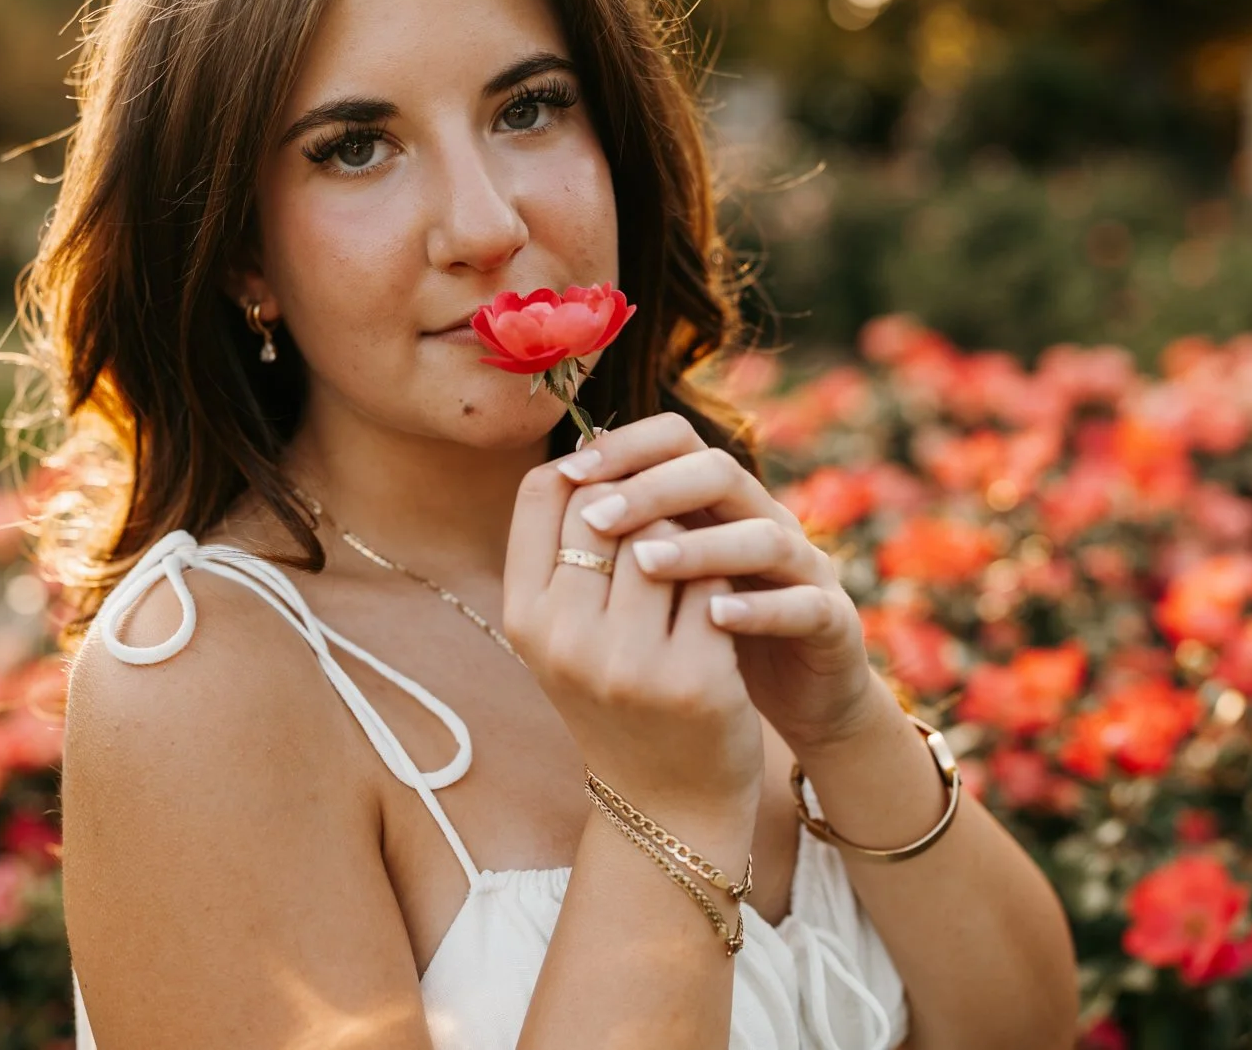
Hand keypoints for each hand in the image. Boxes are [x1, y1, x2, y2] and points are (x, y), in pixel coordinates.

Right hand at [504, 444, 764, 828]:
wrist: (667, 802)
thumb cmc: (618, 698)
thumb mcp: (565, 633)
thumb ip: (567, 554)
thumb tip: (592, 447)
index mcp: (523, 618)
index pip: (543, 490)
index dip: (588, 463)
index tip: (621, 473)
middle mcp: (563, 641)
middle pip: (605, 505)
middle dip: (645, 498)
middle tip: (672, 513)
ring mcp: (627, 665)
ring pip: (663, 537)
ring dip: (689, 535)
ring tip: (698, 559)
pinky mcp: (692, 680)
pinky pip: (714, 582)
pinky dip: (724, 577)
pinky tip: (728, 596)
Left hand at [551, 414, 885, 758]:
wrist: (782, 710)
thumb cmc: (697, 641)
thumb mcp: (655, 583)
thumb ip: (619, 536)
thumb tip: (549, 488)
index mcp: (716, 503)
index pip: (675, 440)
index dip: (624, 446)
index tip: (569, 469)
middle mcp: (761, 520)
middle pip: (716, 472)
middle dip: (652, 489)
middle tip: (596, 516)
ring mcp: (803, 568)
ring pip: (763, 535)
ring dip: (702, 547)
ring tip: (645, 564)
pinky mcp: (831, 621)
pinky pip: (803, 604)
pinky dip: (761, 607)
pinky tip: (716, 617)